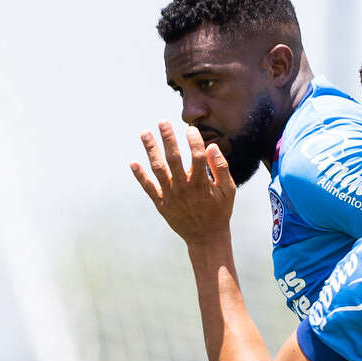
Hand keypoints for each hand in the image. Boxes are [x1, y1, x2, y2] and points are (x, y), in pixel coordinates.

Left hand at [131, 120, 235, 245]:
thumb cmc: (219, 211)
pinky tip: (133, 163)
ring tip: (144, 133)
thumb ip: (221, 168)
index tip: (191, 129)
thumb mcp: (228, 190)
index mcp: (201, 183)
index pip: (197, 156)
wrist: (206, 238)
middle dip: (168, 139)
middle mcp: (184, 188)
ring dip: (151, 151)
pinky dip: (140, 176)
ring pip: (158, 169)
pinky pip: (149, 188)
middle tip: (163, 122)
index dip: (194, 141)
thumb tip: (212, 146)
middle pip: (173, 159)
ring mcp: (171, 196)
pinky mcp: (162, 204)